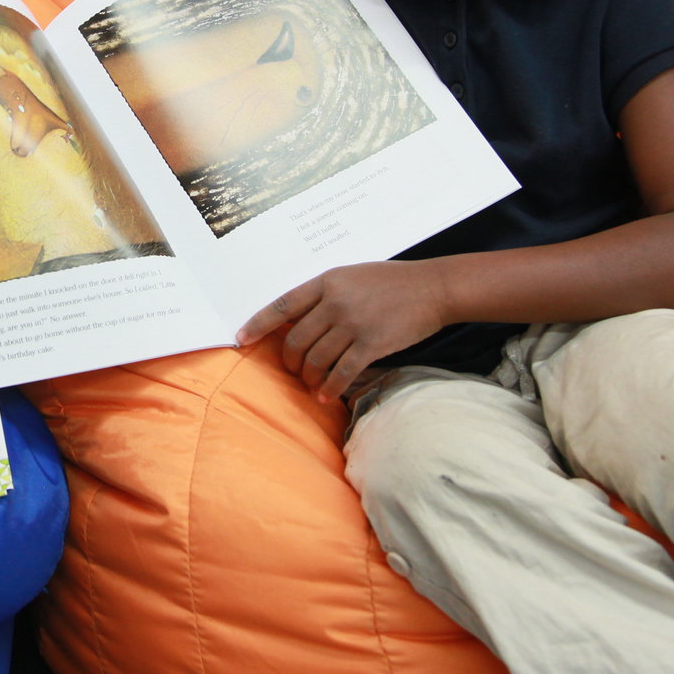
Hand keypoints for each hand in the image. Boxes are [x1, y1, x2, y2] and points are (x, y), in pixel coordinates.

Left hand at [236, 260, 450, 402]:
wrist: (432, 288)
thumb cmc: (391, 282)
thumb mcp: (351, 277)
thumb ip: (324, 295)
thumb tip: (294, 321)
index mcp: (327, 282)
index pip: (282, 305)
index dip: (258, 324)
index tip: (241, 338)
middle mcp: (336, 302)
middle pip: (296, 340)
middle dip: (289, 361)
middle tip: (293, 371)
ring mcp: (353, 324)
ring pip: (315, 360)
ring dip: (309, 378)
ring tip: (311, 385)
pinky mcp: (371, 344)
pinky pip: (340, 373)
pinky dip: (329, 388)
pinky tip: (325, 396)